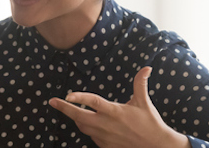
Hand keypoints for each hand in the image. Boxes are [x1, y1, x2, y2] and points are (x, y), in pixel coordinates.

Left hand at [49, 67, 188, 147]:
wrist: (156, 146)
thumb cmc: (150, 122)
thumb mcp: (144, 102)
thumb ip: (140, 84)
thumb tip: (146, 68)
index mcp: (115, 112)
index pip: (93, 102)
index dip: (79, 97)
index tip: (67, 94)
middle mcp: (107, 124)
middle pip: (79, 117)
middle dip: (64, 109)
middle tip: (52, 102)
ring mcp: (104, 136)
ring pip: (82, 126)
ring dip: (75, 117)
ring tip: (69, 109)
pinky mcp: (105, 145)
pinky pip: (90, 135)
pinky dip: (86, 128)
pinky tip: (87, 122)